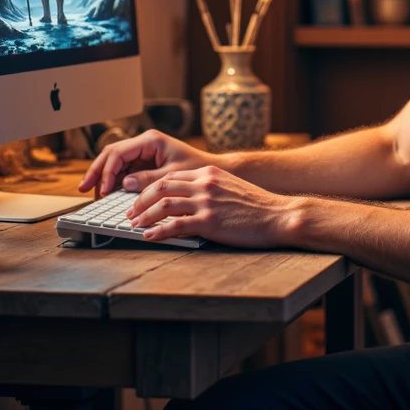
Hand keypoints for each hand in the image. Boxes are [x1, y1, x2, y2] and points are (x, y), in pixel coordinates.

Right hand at [77, 129, 210, 196]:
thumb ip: (148, 179)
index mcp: (150, 140)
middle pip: (111, 155)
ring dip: (102, 177)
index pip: (119, 153)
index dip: (107, 171)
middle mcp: (144, 143)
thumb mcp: (172, 175)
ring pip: (114, 162)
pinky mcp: (144, 163)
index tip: (103, 190)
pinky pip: (123, 170)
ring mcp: (142, 153)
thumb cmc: (197, 169)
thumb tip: (124, 184)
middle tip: (84, 188)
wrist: (212, 170)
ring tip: (92, 193)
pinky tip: (106, 193)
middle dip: (97, 171)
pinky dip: (114, 181)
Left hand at [125, 162, 296, 247]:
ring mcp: (206, 202)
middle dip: (140, 199)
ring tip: (134, 224)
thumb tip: (187, 197)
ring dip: (145, 215)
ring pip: (164, 204)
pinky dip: (158, 231)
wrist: (279, 215)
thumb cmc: (257, 206)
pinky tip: (150, 236)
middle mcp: (204, 183)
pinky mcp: (209, 222)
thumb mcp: (230, 187)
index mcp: (208, 173)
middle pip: (161, 186)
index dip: (149, 186)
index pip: (170, 176)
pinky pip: (175, 225)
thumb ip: (209, 187)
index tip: (138, 196)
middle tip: (130, 212)